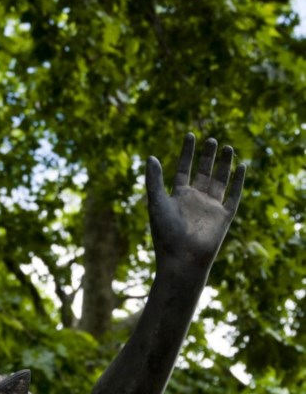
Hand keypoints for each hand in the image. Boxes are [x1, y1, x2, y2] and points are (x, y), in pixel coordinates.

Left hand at [146, 133, 244, 272]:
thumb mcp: (157, 202)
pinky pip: (233, 196)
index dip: (186, 152)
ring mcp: (210, 207)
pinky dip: (238, 182)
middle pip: (203, 172)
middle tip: (212, 139)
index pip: (183, 169)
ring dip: (224, 164)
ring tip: (227, 146)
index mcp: (178, 196)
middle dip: (207, 156)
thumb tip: (150, 156)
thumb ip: (154, 180)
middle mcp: (195, 199)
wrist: (182, 258)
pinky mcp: (223, 216)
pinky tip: (242, 167)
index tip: (190, 134)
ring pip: (219, 180)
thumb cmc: (165, 233)